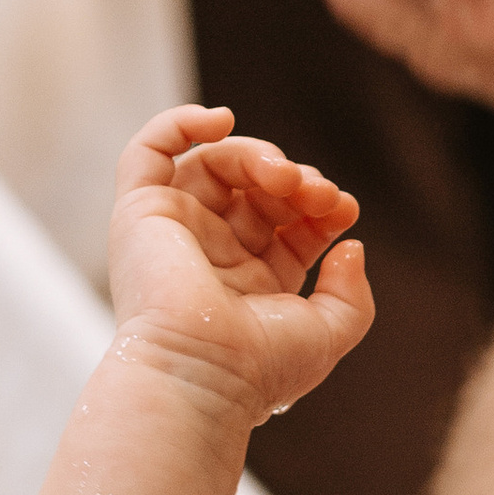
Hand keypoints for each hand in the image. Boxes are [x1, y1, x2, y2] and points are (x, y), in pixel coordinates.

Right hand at [106, 105, 371, 424]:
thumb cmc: (261, 367)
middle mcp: (211, 253)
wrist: (203, 375)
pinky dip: (180, 122)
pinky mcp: (141, 213)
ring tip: (285, 175)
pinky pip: (149, 151)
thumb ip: (352, 292)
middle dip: (296, 180)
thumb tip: (350, 247)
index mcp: (252, 280)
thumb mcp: (331, 330)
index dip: (321, 205)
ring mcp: (176, 230)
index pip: (290, 221)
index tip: (343, 209)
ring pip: (216, 163)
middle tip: (317, 192)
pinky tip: (220, 119)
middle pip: (257, 188)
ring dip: (258, 155)